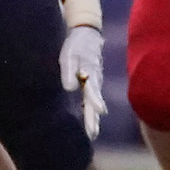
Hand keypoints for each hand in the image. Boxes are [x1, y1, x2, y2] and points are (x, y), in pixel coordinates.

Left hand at [60, 25, 106, 139]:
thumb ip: (69, 71)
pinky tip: (87, 120)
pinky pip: (90, 100)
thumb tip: (70, 88)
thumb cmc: (77, 45)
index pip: (93, 90)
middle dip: (93, 118)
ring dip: (93, 118)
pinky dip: (90, 110)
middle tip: (93, 133)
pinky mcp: (90, 83)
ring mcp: (94, 83)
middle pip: (94, 102)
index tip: (100, 111)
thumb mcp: (69, 55)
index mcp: (91, 73)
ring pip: (93, 103)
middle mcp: (95, 80)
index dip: (96, 101)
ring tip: (92, 133)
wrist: (87, 35)